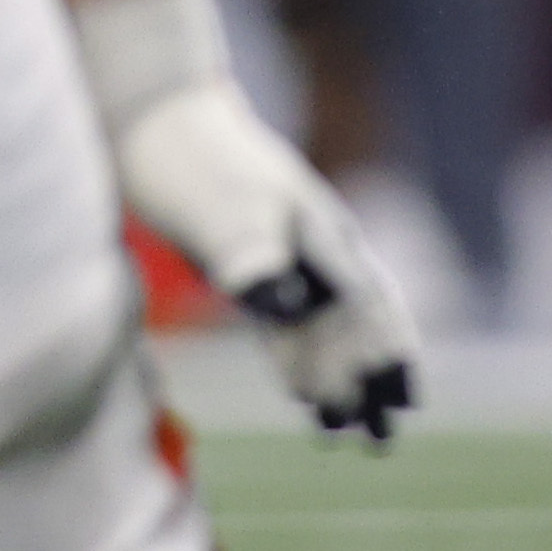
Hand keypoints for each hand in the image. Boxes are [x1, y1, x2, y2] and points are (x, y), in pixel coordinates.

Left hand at [108, 79, 420, 440]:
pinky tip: (295, 387)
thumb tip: (283, 308)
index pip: (366, 303)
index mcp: (320, 230)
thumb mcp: (219, 206)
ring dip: (333, 375)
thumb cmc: (187, 153)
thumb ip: (254, 257)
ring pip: (320, 324)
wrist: (147, 108)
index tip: (404, 403)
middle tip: (381, 441)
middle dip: (370, 379)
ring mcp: (278, 247)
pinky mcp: (241, 254)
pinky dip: (294, 355)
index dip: (388, 352)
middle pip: (352, 322)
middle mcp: (310, 242)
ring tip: (339, 430)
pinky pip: (282, 317)